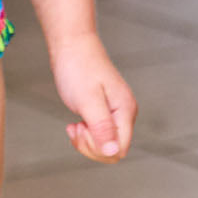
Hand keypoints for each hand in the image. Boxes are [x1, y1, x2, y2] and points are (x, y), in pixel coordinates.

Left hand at [49, 34, 136, 162]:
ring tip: (75, 125)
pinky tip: (76, 124)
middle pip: (114, 150)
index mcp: (125, 110)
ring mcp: (116, 112)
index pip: (120, 149)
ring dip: (87, 140)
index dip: (98, 148)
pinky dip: (86, 134)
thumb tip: (114, 152)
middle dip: (91, 146)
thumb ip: (102, 127)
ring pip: (106, 144)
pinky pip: (100, 134)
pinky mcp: (105, 110)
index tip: (81, 129)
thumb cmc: (78, 67)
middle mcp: (125, 113)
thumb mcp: (87, 100)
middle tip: (76, 128)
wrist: (72, 45)